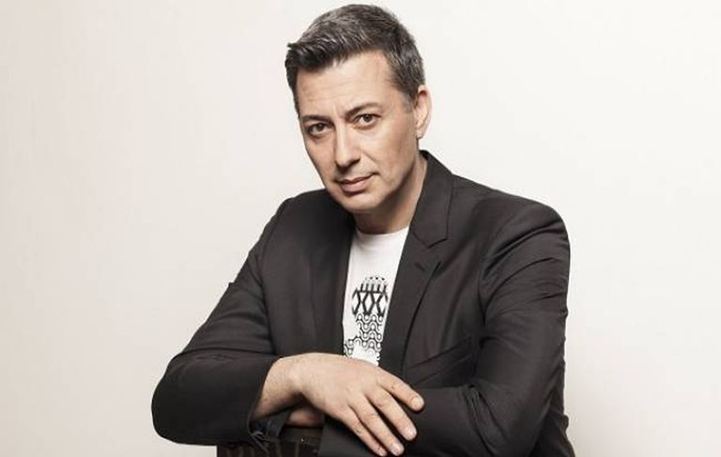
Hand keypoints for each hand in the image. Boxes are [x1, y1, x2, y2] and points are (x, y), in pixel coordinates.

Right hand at [289, 353, 423, 456]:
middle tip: (411, 434)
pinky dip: (370, 440)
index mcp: (373, 373)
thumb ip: (381, 381)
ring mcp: (351, 398)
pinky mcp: (340, 411)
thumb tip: (405, 396)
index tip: (420, 405)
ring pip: (371, 419)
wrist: (312, 370)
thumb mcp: (364, 368)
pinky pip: (357, 428)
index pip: (394, 384)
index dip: (408, 394)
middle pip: (384, 403)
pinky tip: (379, 449)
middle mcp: (363, 385)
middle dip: (399, 420)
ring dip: (386, 436)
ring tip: (398, 449)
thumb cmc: (341, 370)